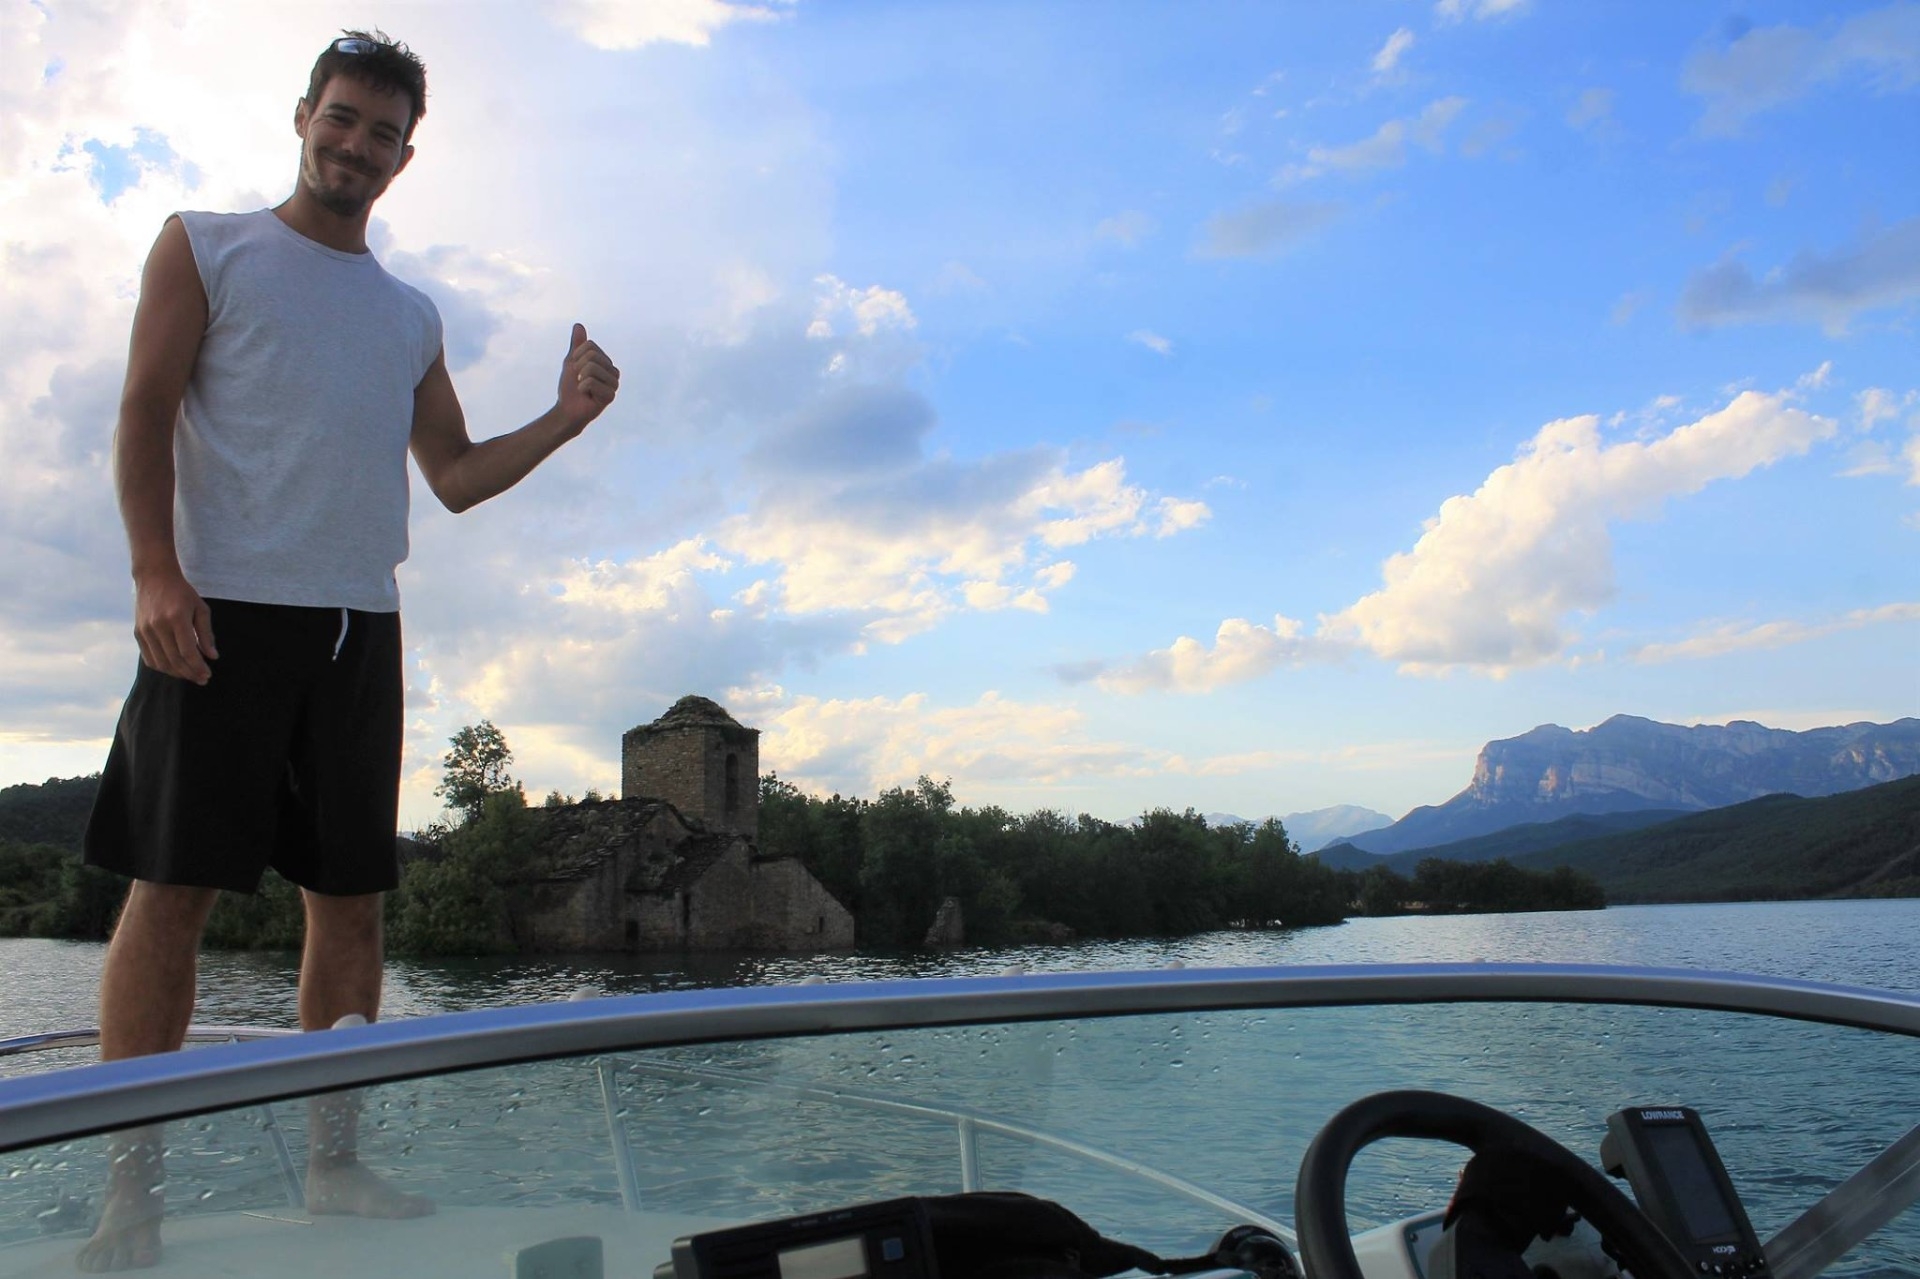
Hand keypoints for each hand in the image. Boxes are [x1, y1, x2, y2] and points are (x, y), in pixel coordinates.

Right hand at [133, 568, 215, 683]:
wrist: (154, 577)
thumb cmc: (182, 592)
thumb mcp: (200, 608)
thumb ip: (206, 633)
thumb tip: (212, 656)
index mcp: (177, 618)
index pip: (188, 652)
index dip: (198, 667)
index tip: (208, 675)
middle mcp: (158, 626)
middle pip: (174, 660)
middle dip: (190, 673)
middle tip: (202, 679)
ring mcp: (145, 630)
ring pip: (161, 662)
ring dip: (177, 673)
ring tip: (190, 675)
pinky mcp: (137, 633)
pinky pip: (149, 658)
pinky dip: (162, 667)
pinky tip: (174, 668)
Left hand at [556, 323, 618, 432]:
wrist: (568, 409)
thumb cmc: (571, 387)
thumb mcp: (572, 361)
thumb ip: (577, 345)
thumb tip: (578, 325)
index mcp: (607, 362)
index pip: (590, 346)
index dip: (576, 356)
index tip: (576, 369)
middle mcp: (614, 372)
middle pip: (591, 356)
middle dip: (578, 368)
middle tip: (580, 380)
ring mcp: (614, 384)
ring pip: (591, 368)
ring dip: (580, 379)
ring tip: (583, 389)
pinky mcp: (610, 396)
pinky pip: (590, 382)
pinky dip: (582, 389)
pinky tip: (586, 396)